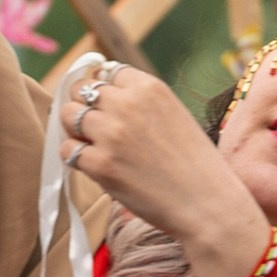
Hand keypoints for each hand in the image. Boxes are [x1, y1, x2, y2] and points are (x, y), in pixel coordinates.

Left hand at [59, 60, 269, 276]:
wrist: (208, 204)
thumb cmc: (195, 165)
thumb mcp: (174, 114)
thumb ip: (141, 103)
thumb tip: (103, 98)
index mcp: (149, 88)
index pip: (106, 72)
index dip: (101, 89)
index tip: (104, 105)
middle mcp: (127, 104)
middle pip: (81, 90)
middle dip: (83, 106)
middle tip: (93, 128)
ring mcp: (111, 134)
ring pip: (68, 116)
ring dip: (75, 130)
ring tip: (92, 146)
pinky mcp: (101, 164)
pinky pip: (68, 150)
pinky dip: (75, 157)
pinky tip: (92, 165)